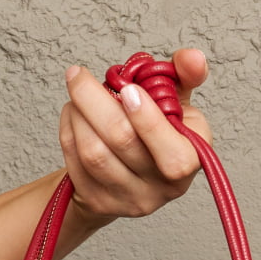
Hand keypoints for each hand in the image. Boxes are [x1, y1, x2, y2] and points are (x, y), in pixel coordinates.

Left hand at [58, 48, 211, 223]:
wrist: (129, 174)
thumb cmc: (157, 132)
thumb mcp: (178, 102)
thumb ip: (187, 76)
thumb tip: (192, 57)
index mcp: (188, 162)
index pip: (173, 156)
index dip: (148, 121)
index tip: (127, 89)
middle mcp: (159, 189)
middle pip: (122, 142)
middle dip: (94, 100)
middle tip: (78, 74)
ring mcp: (127, 199)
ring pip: (93, 152)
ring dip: (78, 113)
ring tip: (77, 92)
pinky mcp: (97, 202)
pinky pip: (75, 161)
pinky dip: (68, 128)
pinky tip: (73, 112)